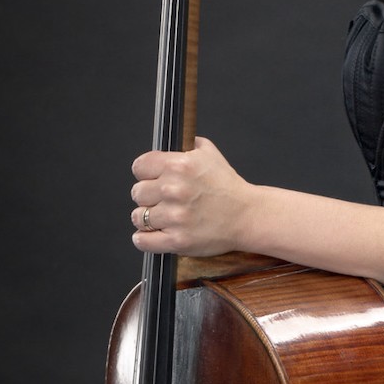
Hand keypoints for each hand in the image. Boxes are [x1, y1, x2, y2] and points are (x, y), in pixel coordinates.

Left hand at [129, 136, 251, 255]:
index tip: (151, 178)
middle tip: (163, 199)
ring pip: (138, 217)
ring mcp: (175, 217)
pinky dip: (144, 238)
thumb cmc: (228, 187)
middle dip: (148, 196)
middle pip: (137, 192)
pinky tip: (155, 233)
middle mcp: (174, 189)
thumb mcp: (210, 154)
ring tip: (164, 216)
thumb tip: (171, 143)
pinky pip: (142, 241)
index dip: (145, 172)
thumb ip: (187, 145)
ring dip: (148, 218)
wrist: (247, 215)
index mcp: (180, 165)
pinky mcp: (176, 240)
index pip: (140, 166)